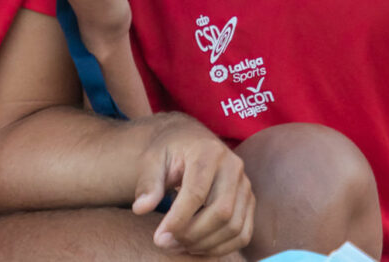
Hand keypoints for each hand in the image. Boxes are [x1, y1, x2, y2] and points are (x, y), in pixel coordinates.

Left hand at [133, 113, 254, 255]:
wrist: (189, 141)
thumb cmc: (169, 152)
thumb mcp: (152, 160)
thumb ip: (148, 183)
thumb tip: (140, 208)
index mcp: (208, 151)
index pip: (197, 192)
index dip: (178, 219)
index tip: (159, 237)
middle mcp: (232, 166)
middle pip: (221, 212)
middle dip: (192, 235)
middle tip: (166, 243)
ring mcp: (244, 184)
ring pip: (234, 227)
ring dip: (205, 245)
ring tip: (178, 245)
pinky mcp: (248, 201)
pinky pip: (243, 234)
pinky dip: (221, 247)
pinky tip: (196, 247)